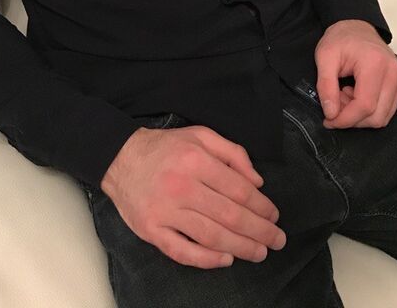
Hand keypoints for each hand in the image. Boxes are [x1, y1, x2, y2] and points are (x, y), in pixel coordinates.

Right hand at [100, 123, 286, 269]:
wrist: (119, 158)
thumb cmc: (165, 148)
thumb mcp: (200, 135)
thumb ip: (232, 152)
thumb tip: (257, 181)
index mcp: (195, 161)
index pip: (238, 189)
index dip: (261, 206)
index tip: (274, 216)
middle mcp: (181, 187)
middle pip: (229, 216)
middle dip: (259, 231)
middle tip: (277, 240)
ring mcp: (165, 212)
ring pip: (211, 236)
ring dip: (241, 248)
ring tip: (259, 252)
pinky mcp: (151, 231)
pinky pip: (182, 252)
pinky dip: (206, 260)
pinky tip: (226, 260)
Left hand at [315, 19, 396, 128]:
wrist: (357, 26)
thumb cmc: (341, 39)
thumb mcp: (324, 57)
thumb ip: (326, 86)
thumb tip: (331, 114)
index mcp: (375, 63)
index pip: (365, 105)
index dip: (345, 119)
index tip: (329, 120)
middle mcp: (393, 73)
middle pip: (376, 116)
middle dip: (352, 118)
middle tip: (335, 103)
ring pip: (383, 117)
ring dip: (360, 116)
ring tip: (344, 95)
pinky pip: (387, 110)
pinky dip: (369, 110)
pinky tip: (355, 94)